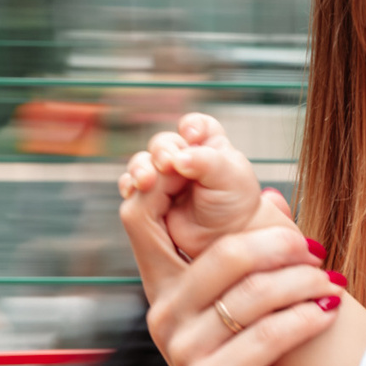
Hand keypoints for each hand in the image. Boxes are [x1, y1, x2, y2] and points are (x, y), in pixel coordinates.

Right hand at [119, 114, 271, 265]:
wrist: (226, 240)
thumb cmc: (235, 206)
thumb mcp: (230, 179)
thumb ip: (206, 162)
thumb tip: (179, 158)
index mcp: (210, 146)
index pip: (196, 125)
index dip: (191, 126)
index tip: (192, 136)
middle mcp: (185, 158)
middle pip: (164, 143)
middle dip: (162, 151)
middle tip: (167, 164)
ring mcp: (166, 178)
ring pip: (144, 162)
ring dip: (140, 168)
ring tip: (145, 181)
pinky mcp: (151, 197)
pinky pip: (132, 185)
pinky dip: (129, 186)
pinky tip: (133, 190)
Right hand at [119, 164, 343, 365]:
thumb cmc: (251, 364)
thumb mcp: (239, 306)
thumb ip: (246, 256)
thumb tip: (274, 195)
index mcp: (165, 290)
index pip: (169, 229)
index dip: (207, 204)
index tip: (272, 212)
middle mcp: (165, 317)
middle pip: (228, 256)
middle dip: (282, 246)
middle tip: (316, 250)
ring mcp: (185, 351)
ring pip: (256, 295)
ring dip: (303, 284)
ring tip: (331, 283)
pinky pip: (271, 335)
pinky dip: (308, 319)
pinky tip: (330, 311)